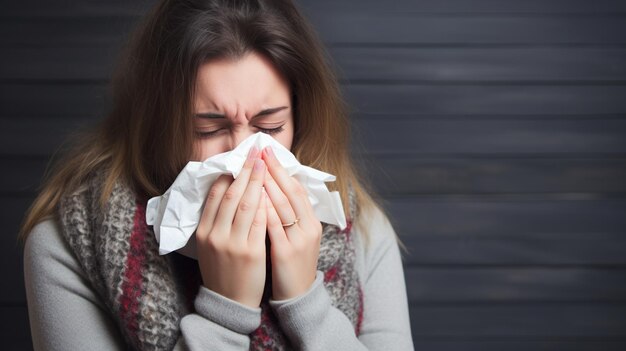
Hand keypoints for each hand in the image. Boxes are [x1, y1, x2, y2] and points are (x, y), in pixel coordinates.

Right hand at [195, 147, 267, 307]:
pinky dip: (266, 205)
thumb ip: (215, 220)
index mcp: (204, 231)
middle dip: (245, 171)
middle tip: (255, 154)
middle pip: (232, 195)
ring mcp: (233, 244)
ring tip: (265, 166)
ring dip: (257, 182)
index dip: (228, 174)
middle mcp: (216, 235)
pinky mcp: (251, 253)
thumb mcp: (209, 245)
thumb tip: (225, 190)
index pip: (216, 195)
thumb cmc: (222, 269)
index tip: (238, 159)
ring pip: (247, 205)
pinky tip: (272, 191)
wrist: (229, 302)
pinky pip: (260, 222)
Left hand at [261, 146, 322, 300]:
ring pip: (283, 207)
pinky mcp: (286, 253)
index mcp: (312, 222)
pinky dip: (263, 210)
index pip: (297, 189)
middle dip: (274, 170)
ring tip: (256, 168)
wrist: (297, 295)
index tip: (268, 152)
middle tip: (260, 152)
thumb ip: (289, 215)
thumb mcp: (298, 236)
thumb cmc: (292, 264)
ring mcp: (299, 240)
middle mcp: (309, 228)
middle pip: (291, 193)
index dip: (282, 169)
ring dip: (268, 185)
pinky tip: (253, 198)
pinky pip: (273, 227)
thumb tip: (272, 188)